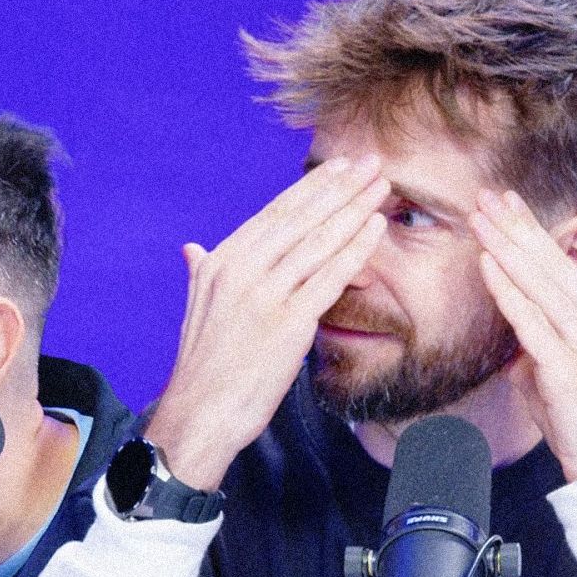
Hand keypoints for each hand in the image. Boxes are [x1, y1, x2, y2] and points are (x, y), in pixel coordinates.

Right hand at [145, 156, 388, 489]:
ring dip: (355, 209)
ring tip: (382, 186)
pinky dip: (356, 249)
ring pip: (318, 241)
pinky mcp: (286, 323)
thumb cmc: (204, 368)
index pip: (275, 213)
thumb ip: (201, 272)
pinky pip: (329, 277)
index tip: (341, 167)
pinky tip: (376, 228)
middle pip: (301, 217)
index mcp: (221, 261)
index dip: (313, 187)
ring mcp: (264, 295)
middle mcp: (240, 270)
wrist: (200, 415)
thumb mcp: (196, 310)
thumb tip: (193, 249)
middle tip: (372, 161)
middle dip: (340, 186)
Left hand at [470, 190, 576, 482]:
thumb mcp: (559, 371)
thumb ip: (537, 341)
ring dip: (506, 247)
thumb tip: (509, 323)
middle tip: (488, 194)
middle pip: (552, 264)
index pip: (563, 264)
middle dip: (516, 227)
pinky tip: (488, 264)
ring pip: (541, 284)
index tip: (509, 203)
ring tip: (480, 218)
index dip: (533, 230)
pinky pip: (531, 321)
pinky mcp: (569, 369)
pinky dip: (507, 290)